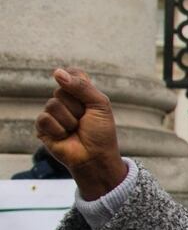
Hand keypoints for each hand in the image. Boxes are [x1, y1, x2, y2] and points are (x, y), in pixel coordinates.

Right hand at [35, 68, 125, 199]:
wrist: (96, 157)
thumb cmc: (101, 133)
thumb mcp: (100, 105)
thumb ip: (82, 86)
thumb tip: (57, 72)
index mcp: (80, 93)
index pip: (72, 74)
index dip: (79, 84)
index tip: (89, 100)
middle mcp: (65, 100)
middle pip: (62, 90)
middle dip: (78, 107)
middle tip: (85, 120)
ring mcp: (53, 113)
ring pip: (53, 105)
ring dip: (70, 120)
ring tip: (76, 130)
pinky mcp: (43, 127)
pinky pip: (44, 119)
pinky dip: (59, 129)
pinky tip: (65, 136)